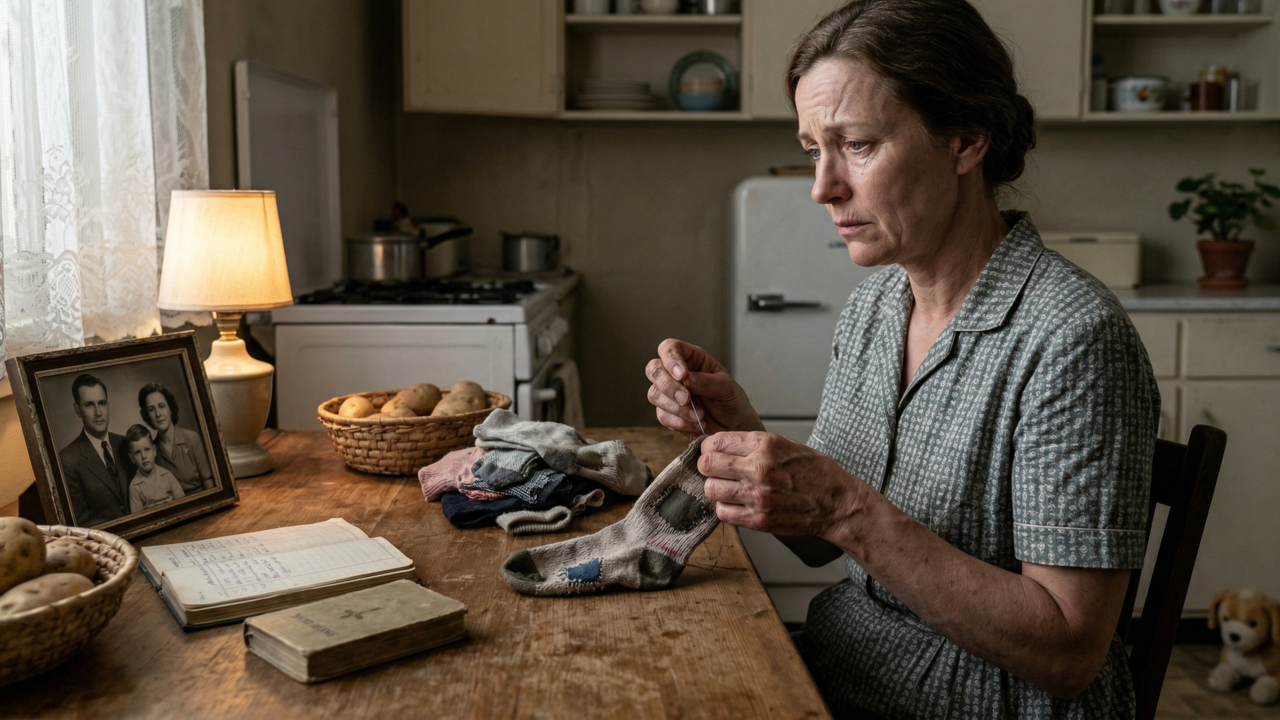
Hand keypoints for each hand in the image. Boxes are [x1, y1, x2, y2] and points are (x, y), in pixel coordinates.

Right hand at [645, 339, 763, 436]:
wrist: (734, 426)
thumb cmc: (732, 401)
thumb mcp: (726, 387)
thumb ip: (706, 382)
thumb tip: (685, 379)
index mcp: (691, 358)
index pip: (669, 348)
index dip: (670, 359)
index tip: (682, 375)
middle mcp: (675, 373)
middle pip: (654, 369)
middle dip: (668, 386)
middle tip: (686, 399)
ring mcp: (669, 393)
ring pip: (654, 394)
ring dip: (676, 408)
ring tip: (699, 415)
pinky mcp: (668, 413)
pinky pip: (662, 415)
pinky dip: (679, 422)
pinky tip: (696, 424)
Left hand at [697, 432, 862, 538]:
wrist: (837, 502)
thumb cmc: (813, 471)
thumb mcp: (784, 443)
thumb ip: (751, 444)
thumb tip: (719, 445)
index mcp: (764, 444)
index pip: (715, 442)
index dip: (710, 448)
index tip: (714, 452)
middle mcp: (758, 468)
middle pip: (706, 465)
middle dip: (709, 467)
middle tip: (718, 471)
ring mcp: (757, 496)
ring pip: (711, 489)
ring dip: (717, 488)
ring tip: (730, 488)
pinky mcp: (758, 520)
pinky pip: (722, 513)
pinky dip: (726, 508)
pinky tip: (738, 503)